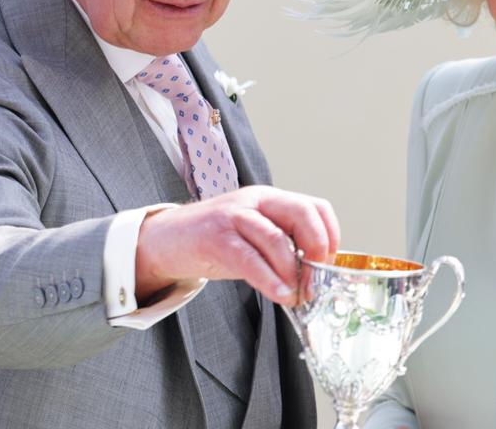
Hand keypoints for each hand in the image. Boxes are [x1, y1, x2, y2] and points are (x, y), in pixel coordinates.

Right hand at [134, 185, 339, 305]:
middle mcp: (255, 201)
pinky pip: (249, 258)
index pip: (314, 206)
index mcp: (270, 199)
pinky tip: (279, 295)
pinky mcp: (215, 238)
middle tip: (316, 281)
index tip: (329, 265)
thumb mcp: (254, 237)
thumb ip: (282, 248)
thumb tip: (314, 278)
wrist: (165, 239)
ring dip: (293, 273)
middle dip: (317, 249)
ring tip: (297, 296)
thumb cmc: (214, 241)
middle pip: (302, 214)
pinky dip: (269, 279)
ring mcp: (234, 216)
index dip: (330, 235)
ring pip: (277, 238)